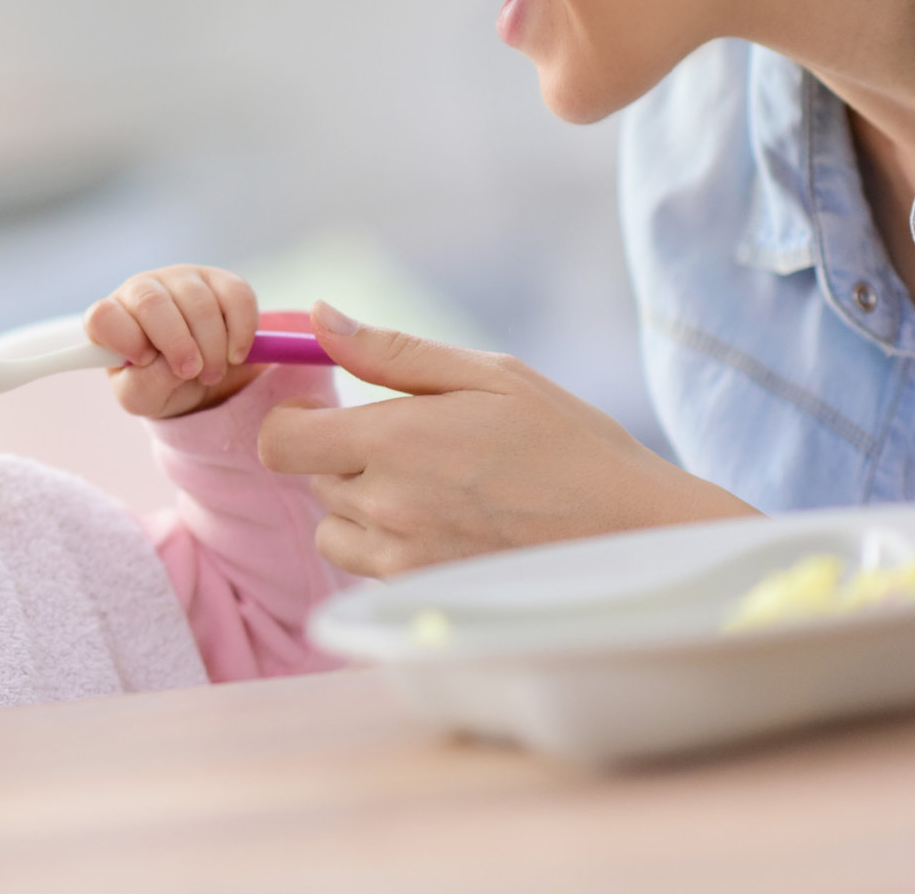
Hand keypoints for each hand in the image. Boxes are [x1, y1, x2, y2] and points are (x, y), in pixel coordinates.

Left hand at [84, 265, 262, 417]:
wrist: (198, 376)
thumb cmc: (157, 381)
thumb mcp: (141, 398)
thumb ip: (143, 386)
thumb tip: (170, 367)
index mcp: (111, 319)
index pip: (102, 316)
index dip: (125, 338)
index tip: (145, 360)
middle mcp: (141, 290)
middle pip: (152, 303)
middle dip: (178, 345)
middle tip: (193, 373)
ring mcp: (180, 279)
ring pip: (198, 302)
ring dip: (212, 346)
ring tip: (213, 372)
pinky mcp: (219, 279)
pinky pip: (236, 295)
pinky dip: (241, 331)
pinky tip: (236, 354)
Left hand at [260, 302, 758, 577]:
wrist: (634, 536)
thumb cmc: (568, 443)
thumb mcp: (490, 375)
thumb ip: (392, 351)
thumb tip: (317, 316)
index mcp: (395, 441)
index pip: (279, 440)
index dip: (294, 421)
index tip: (327, 412)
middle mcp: (386, 507)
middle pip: (308, 479)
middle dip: (341, 457)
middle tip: (408, 446)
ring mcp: (401, 561)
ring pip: (332, 529)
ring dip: (358, 508)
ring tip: (429, 489)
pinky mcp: (422, 597)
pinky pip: (368, 568)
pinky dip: (387, 548)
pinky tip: (446, 527)